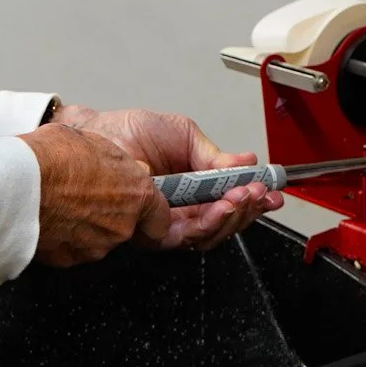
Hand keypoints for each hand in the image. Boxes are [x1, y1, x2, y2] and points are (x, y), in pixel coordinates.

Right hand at [17, 123, 169, 266]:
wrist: (18, 185)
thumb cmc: (53, 158)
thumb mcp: (93, 142)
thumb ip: (114, 163)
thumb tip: (116, 168)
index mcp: (136, 193)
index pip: (160, 218)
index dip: (149, 214)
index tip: (141, 210)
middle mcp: (122, 225)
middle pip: (125, 227)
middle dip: (109, 214)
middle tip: (84, 195)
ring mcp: (95, 246)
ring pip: (97, 239)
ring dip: (84, 225)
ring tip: (60, 203)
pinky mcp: (69, 259)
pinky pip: (71, 248)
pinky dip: (63, 237)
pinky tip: (48, 217)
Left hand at [53, 105, 282, 251]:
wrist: (95, 134)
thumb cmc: (128, 132)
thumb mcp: (182, 135)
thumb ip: (214, 156)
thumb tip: (246, 162)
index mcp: (190, 187)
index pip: (226, 201)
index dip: (252, 199)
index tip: (270, 190)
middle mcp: (179, 208)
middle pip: (223, 223)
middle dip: (248, 208)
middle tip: (259, 192)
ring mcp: (166, 221)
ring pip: (209, 233)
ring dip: (233, 215)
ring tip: (244, 195)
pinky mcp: (151, 230)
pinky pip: (187, 234)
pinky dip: (210, 220)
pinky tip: (223, 203)